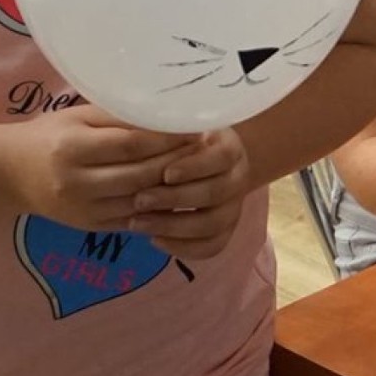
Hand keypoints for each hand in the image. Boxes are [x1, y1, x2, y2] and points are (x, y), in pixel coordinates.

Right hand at [4, 105, 197, 230]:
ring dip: (173, 188)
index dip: (166, 139)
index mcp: (72, 148)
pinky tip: (178, 194)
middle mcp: (77, 182)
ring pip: (141, 200)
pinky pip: (133, 219)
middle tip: (204, 150)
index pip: (131, 145)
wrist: (11, 173)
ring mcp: (84, 209)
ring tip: (198, 171)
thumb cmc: (51, 134)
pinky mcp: (90, 226)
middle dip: (176, 162)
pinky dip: (159, 207)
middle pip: (140, 174)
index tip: (194, 129)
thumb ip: (119, 117)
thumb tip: (166, 115)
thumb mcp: (78, 116)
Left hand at [126, 128, 249, 261]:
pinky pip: (211, 247)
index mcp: (230, 147)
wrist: (208, 161)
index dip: (194, 167)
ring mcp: (234, 207)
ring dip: (172, 226)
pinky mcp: (227, 231)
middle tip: (139, 200)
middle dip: (173, 199)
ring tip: (136, 223)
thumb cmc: (183, 140)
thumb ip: (164, 131)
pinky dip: (182, 247)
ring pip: (212, 224)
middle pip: (214, 193)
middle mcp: (238, 178)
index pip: (219, 157)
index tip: (165, 174)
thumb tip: (138, 133)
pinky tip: (154, 240)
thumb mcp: (178, 128)